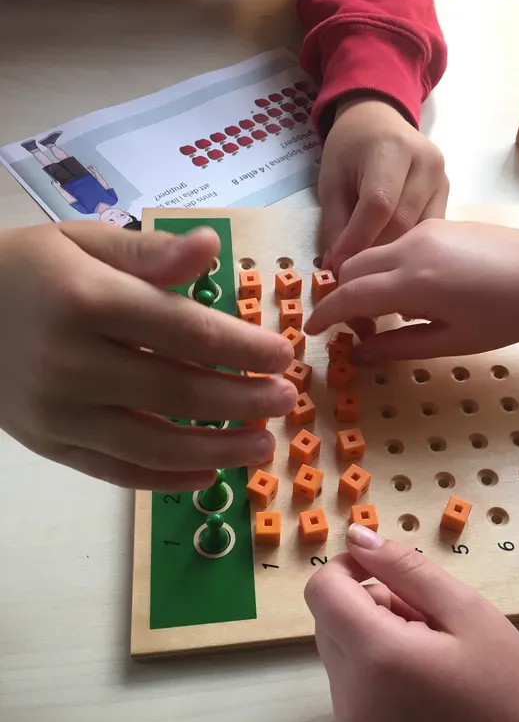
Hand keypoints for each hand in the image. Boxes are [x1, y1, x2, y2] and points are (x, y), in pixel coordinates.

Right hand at [0, 222, 295, 490]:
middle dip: (241, 401)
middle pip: (176, 392)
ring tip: (263, 448)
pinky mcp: (48, 443)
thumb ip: (150, 252)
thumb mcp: (83, 242)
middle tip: (285, 402)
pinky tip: (207, 474)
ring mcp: (57, 411)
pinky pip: (115, 471)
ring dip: (217, 451)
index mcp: (87, 301)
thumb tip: (213, 246)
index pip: (184, 331)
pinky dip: (166, 479)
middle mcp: (71, 362)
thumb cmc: (30, 270)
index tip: (284, 356)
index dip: (241, 348)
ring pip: (151, 445)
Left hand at [304, 525, 518, 721]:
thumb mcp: (466, 609)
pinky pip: (349, 694)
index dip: (349, 569)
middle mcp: (351, 698)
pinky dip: (374, 679)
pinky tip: (423, 692)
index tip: (390, 574)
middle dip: (368, 607)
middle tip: (428, 622)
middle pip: (328, 623)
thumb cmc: (509, 684)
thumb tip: (356, 537)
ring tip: (430, 658)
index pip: (322, 591)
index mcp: (378, 657)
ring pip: (338, 656)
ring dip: (371, 643)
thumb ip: (405, 567)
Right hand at [306, 219, 518, 361]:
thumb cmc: (510, 314)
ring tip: (381, 314)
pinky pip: (394, 247)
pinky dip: (385, 269)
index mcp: (413, 281)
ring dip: (363, 281)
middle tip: (349, 329)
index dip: (325, 315)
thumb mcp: (454, 341)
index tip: (311, 332)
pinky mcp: (437, 225)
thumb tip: (359, 355)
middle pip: (353, 268)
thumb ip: (400, 346)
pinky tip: (409, 294)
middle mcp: (410, 248)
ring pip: (372, 254)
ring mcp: (423, 232)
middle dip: (341, 297)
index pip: (349, 295)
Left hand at [318, 97, 447, 273]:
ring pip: (420, 232)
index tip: (340, 266)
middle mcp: (427, 162)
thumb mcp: (332, 180)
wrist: (379, 121)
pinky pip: (429, 230)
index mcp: (393, 148)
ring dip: (393, 254)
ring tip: (370, 269)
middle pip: (402, 222)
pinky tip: (391, 256)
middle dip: (375, 252)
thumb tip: (340, 266)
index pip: (379, 204)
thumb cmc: (351, 149)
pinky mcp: (448, 193)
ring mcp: (442, 178)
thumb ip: (336, 222)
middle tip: (352, 274)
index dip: (358, 239)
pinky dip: (409, 247)